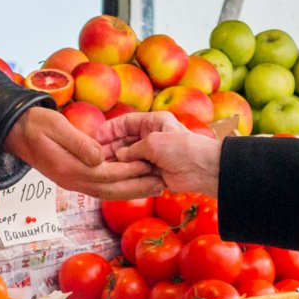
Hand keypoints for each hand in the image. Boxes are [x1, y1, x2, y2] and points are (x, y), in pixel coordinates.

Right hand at [4, 107, 165, 198]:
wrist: (15, 132)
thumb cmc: (35, 123)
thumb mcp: (55, 125)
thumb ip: (78, 142)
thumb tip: (100, 156)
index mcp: (68, 168)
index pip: (105, 173)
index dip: (129, 170)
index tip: (149, 163)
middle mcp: (71, 180)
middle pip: (110, 190)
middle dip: (137, 187)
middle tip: (161, 183)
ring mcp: (72, 182)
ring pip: (107, 193)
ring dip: (132, 191)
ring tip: (155, 186)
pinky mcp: (74, 179)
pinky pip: (101, 188)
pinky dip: (120, 188)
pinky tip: (135, 183)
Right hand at [94, 112, 221, 197]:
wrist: (203, 169)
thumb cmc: (181, 148)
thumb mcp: (154, 142)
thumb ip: (132, 148)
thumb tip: (118, 156)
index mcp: (153, 122)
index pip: (124, 123)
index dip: (109, 130)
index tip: (95, 139)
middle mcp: (151, 136)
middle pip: (124, 141)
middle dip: (110, 148)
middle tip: (96, 158)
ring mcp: (152, 154)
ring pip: (128, 157)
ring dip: (117, 162)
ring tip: (102, 168)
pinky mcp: (154, 171)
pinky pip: (135, 171)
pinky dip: (126, 173)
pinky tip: (115, 177)